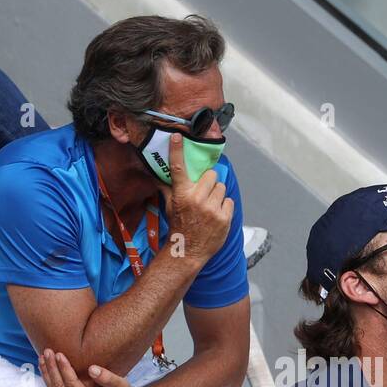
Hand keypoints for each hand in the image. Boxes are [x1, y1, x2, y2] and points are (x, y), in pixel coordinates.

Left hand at [40, 349, 145, 386]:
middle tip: (48, 351)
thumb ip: (109, 379)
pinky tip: (45, 365)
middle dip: (52, 368)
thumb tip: (92, 368)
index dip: (64, 369)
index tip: (59, 354)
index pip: (72, 386)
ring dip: (47, 372)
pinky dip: (48, 378)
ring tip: (43, 355)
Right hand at [156, 132, 233, 263]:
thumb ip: (166, 188)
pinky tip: (216, 215)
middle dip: (209, 182)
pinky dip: (224, 207)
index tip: (177, 136)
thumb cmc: (178, 226)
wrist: (188, 250)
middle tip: (204, 193)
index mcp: (182, 195)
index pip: (178, 168)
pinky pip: (229, 201)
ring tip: (209, 206)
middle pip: (211, 175)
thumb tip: (157, 175)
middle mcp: (197, 199)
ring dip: (217, 195)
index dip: (177, 151)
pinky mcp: (224, 218)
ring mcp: (212, 209)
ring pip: (221, 188)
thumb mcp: (170, 207)